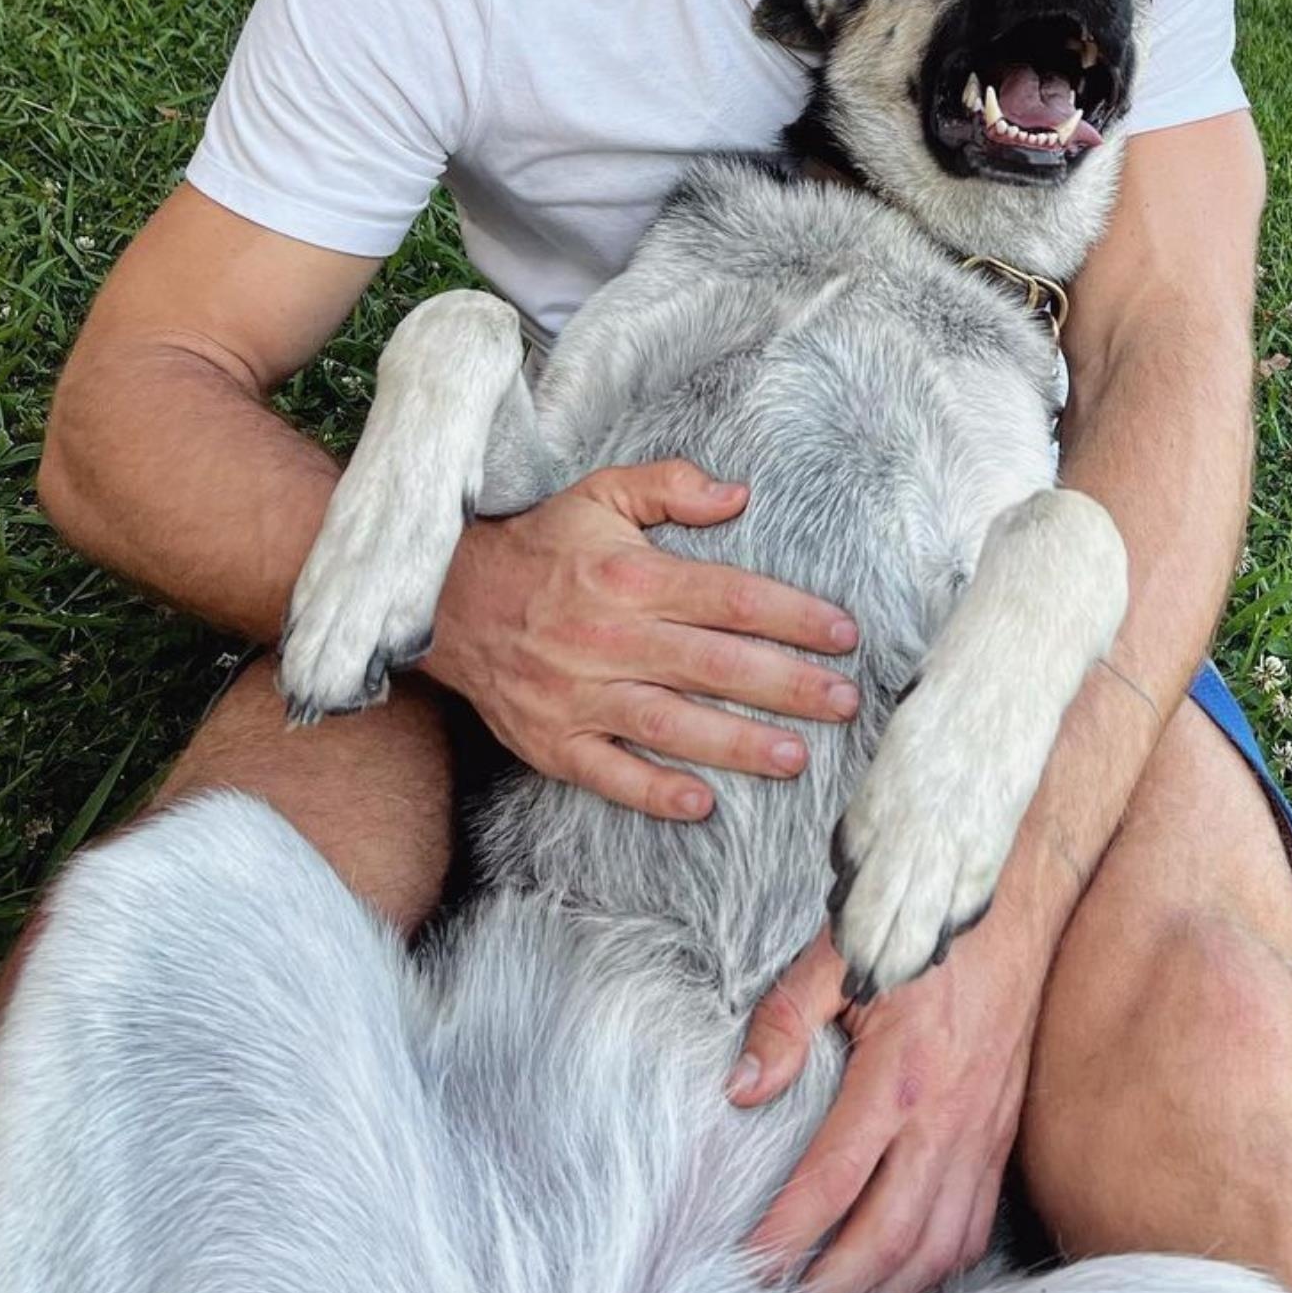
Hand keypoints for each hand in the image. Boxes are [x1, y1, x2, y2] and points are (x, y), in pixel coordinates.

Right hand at [425, 456, 860, 818]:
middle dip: (788, 685)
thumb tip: (738, 494)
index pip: (730, 598)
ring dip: (738, 744)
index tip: (843, 634)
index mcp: (631, 577)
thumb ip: (670, 487)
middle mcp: (609, 638)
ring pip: (672, 725)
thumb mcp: (600, 493)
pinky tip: (702, 805)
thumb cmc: (541, 546)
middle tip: (845, 701)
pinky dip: (654, 791)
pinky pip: (609, 773)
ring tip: (796, 757)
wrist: (446, 601)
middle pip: (716, 665)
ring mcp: (579, 695)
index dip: (793, 616)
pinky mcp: (552, 741)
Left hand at [730, 913, 1050, 1292]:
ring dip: (886, 1288)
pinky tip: (902, 1269)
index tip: (749, 1261)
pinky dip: (937, 1265)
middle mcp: (947, 1116)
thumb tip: (741, 1090)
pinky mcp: (1002, 1134)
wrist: (1015, 905)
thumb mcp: (839, 953)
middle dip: (832, 1284)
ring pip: (939, 1246)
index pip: (834, 1181)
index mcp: (899, 1073)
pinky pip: (975, 1225)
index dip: (787, 1234)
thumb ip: (785, 1020)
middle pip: (889, 1236)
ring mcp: (982, 1131)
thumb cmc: (922, 928)